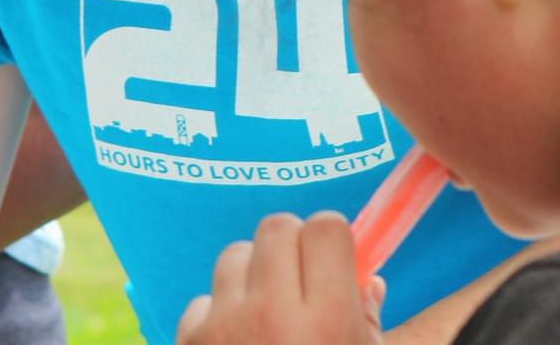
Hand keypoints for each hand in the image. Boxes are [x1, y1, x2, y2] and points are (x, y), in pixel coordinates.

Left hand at [176, 212, 383, 344]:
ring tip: (268, 318)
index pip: (325, 228)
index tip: (335, 259)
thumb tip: (367, 278)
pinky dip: (221, 316)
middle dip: (292, 247)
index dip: (332, 240)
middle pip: (277, 227)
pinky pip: (204, 298)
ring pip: (236, 254)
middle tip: (301, 283)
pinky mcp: (190, 339)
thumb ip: (369, 322)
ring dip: (253, 276)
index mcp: (329, 324)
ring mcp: (225, 326)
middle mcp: (273, 317)